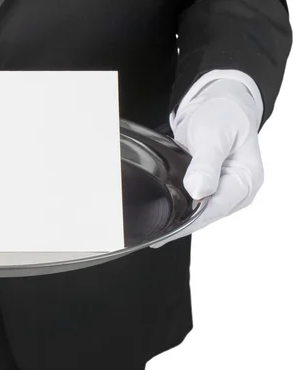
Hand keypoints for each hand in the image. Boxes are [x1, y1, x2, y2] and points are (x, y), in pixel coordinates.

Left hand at [151, 79, 263, 247]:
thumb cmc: (222, 114)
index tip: (168, 231)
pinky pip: (196, 205)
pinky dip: (181, 210)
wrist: (219, 103)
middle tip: (154, 236)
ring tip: (155, 231)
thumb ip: (206, 164)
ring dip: (180, 221)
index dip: (190, 221)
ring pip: (201, 213)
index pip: (216, 208)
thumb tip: (199, 191)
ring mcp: (226, 191)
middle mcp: (239, 190)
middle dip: (182, 226)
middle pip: (208, 216)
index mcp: (246, 179)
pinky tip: (164, 218)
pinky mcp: (213, 189)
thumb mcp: (213, 135)